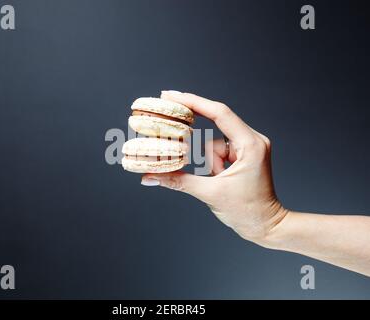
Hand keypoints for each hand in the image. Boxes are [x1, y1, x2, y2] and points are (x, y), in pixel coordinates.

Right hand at [142, 90, 287, 243]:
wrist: (267, 227)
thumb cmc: (247, 212)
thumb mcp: (210, 194)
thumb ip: (178, 181)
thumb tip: (150, 177)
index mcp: (250, 144)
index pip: (219, 113)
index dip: (194, 102)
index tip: (171, 96)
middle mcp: (252, 140)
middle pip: (214, 128)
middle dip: (196, 139)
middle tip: (172, 131)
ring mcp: (249, 146)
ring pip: (214, 144)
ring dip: (208, 163)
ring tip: (217, 180)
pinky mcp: (244, 155)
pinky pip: (219, 151)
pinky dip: (212, 164)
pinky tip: (218, 179)